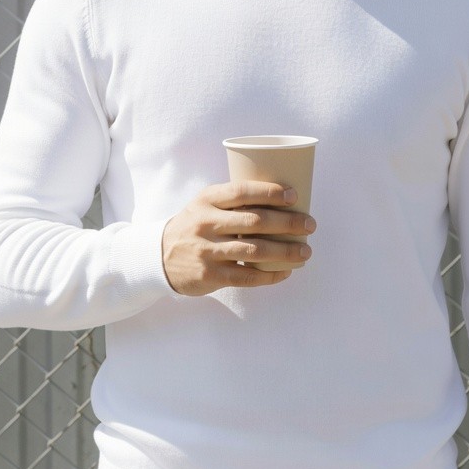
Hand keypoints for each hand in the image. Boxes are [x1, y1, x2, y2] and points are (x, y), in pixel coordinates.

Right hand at [161, 181, 315, 295]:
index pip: (241, 191)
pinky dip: (270, 275)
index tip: (294, 196)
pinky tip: (286, 272)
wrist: (159, 257)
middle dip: (288, 223)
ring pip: (255, 252)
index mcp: (207, 200)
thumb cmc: (195, 226)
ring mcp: (207, 251)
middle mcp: (205, 224)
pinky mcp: (210, 275)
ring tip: (305, 251)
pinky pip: (247, 277)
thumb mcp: (205, 205)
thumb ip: (233, 201)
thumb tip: (282, 200)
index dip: (270, 192)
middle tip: (309, 225)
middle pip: (254, 222)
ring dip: (285, 252)